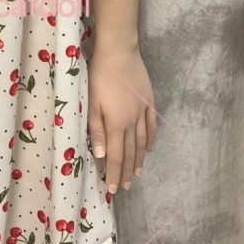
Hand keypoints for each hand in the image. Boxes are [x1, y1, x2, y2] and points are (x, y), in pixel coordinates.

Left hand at [87, 46, 155, 194]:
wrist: (119, 53)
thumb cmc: (99, 76)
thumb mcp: (91, 103)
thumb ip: (97, 130)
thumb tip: (102, 155)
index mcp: (116, 124)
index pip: (116, 156)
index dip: (115, 173)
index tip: (114, 190)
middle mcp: (132, 122)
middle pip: (130, 152)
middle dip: (126, 171)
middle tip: (125, 186)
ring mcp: (142, 112)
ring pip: (142, 142)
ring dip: (139, 159)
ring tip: (137, 173)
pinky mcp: (148, 102)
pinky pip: (151, 126)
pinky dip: (151, 139)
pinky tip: (150, 149)